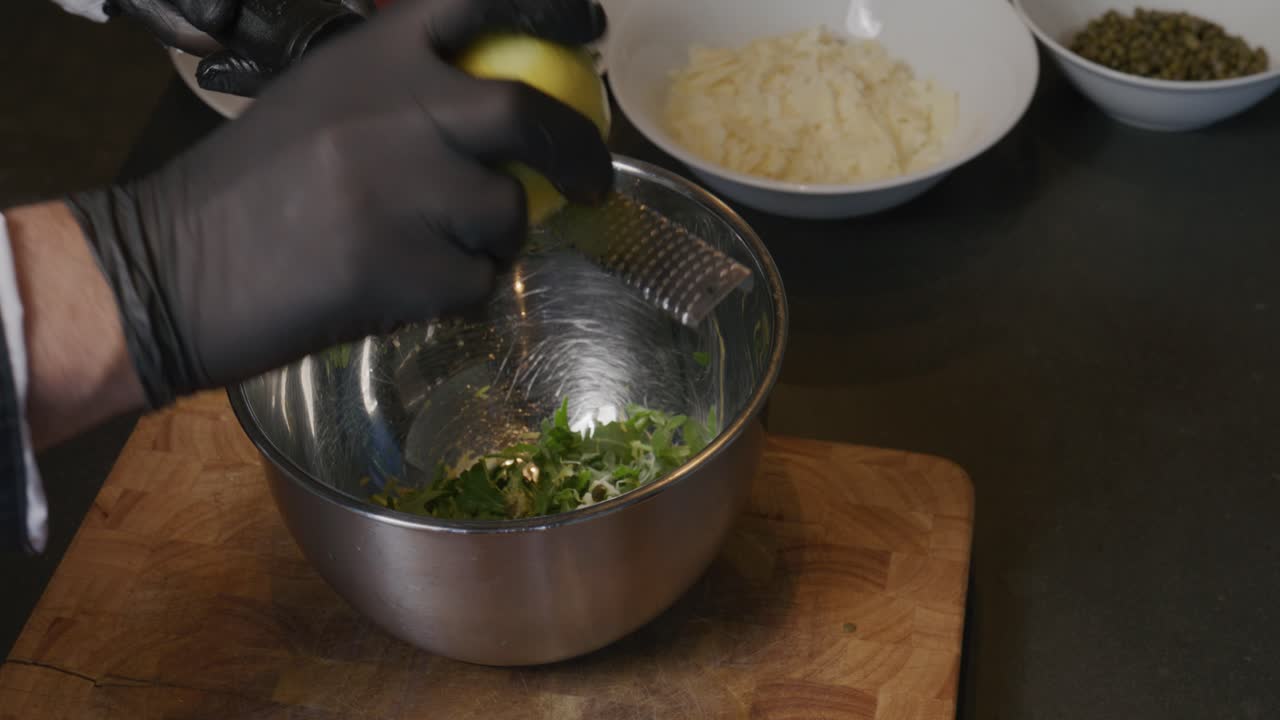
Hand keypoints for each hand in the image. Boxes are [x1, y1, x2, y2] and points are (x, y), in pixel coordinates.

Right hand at [65, 0, 612, 408]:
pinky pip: (475, 283)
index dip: (551, 9)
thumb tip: (496, 116)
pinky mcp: (405, 268)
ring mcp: (405, 189)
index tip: (592, 29)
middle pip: (527, 114)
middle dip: (579, 152)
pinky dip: (456, 294)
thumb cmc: (246, 186)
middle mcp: (399, 108)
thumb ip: (403, 95)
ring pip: (506, 215)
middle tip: (592, 181)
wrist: (172, 265)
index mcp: (375, 56)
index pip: (482, 3)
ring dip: (490, 242)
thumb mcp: (322, 102)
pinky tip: (402, 290)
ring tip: (432, 251)